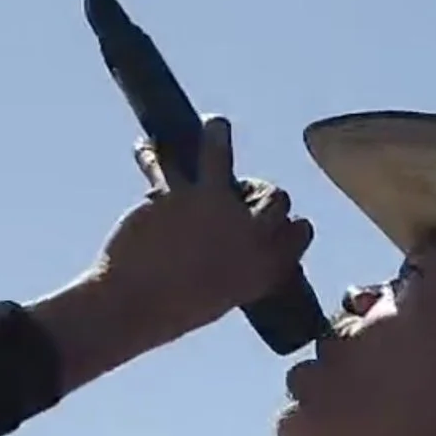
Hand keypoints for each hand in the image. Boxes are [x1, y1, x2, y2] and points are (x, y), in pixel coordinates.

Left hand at [92, 117, 314, 346]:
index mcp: (265, 266)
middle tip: (246, 192)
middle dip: (264, 191)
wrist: (136, 305)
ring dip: (216, 136)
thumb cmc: (174, 310)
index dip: (294, 225)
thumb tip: (226, 244)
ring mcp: (214, 207)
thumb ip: (235, 271)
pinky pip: (164, 162)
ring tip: (214, 126)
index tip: (287, 224)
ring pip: (221, 157)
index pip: (300, 232)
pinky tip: (144, 147)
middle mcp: (248, 232)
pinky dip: (150, 153)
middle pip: (274, 196)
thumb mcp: (221, 298)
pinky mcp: (177, 193)